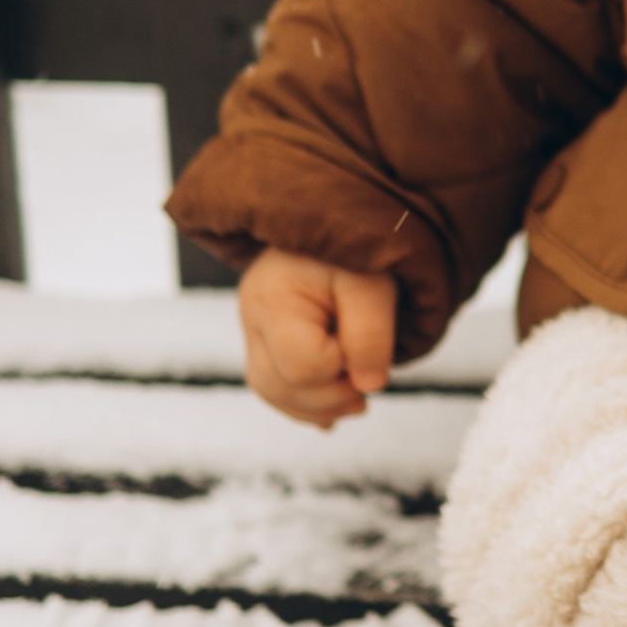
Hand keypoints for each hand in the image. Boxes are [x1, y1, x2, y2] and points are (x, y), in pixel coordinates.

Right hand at [239, 247, 397, 430]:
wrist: (342, 218)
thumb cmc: (358, 248)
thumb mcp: (375, 282)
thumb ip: (371, 334)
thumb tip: (367, 386)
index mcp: (272, 297)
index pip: (303, 366)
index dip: (343, 368)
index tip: (371, 344)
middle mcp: (251, 315)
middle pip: (280, 386)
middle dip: (331, 396)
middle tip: (371, 380)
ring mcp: (254, 328)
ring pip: (273, 392)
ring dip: (319, 405)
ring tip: (359, 398)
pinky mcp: (267, 338)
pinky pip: (277, 385)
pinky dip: (308, 401)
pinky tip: (337, 408)